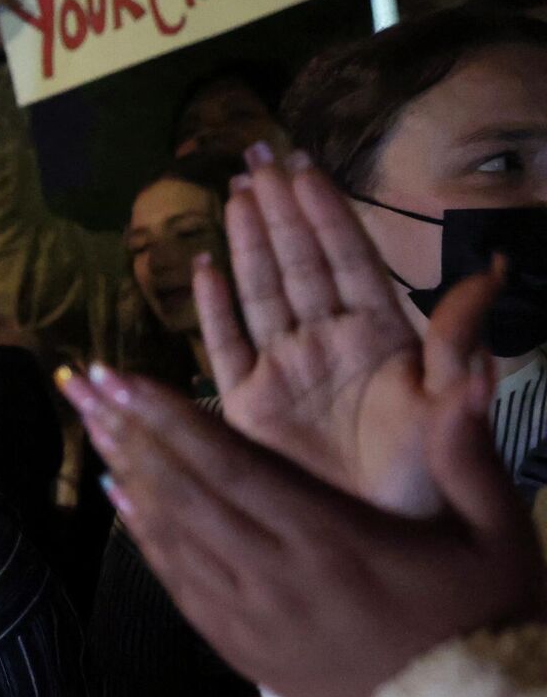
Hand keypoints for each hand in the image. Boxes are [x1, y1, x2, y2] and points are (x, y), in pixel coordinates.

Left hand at [58, 363, 546, 696]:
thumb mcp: (497, 536)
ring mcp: (252, 616)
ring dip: (126, 476)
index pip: (230, 463)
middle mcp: (276, 573)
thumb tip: (466, 374)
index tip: (122, 376)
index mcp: (331, 537)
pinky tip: (120, 501)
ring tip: (89, 426)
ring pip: (172, 535)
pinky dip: (145, 539)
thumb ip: (468, 453)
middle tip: (83, 385)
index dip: (168, 415)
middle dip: (128, 431)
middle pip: (184, 490)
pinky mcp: (242, 649)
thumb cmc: (485, 623)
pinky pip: (180, 585)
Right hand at [196, 148, 502, 517]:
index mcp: (377, 336)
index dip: (327, 212)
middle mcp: (325, 343)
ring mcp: (283, 371)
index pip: (347, 259)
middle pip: (297, 263)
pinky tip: (202, 267)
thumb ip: (458, 338)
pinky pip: (225, 345)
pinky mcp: (248, 405)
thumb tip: (494, 268)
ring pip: (260, 291)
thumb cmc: (426, 479)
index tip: (306, 165)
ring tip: (235, 194)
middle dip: (279, 209)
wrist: (382, 541)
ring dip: (246, 243)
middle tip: (258, 155)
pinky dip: (212, 307)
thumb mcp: (452, 405)